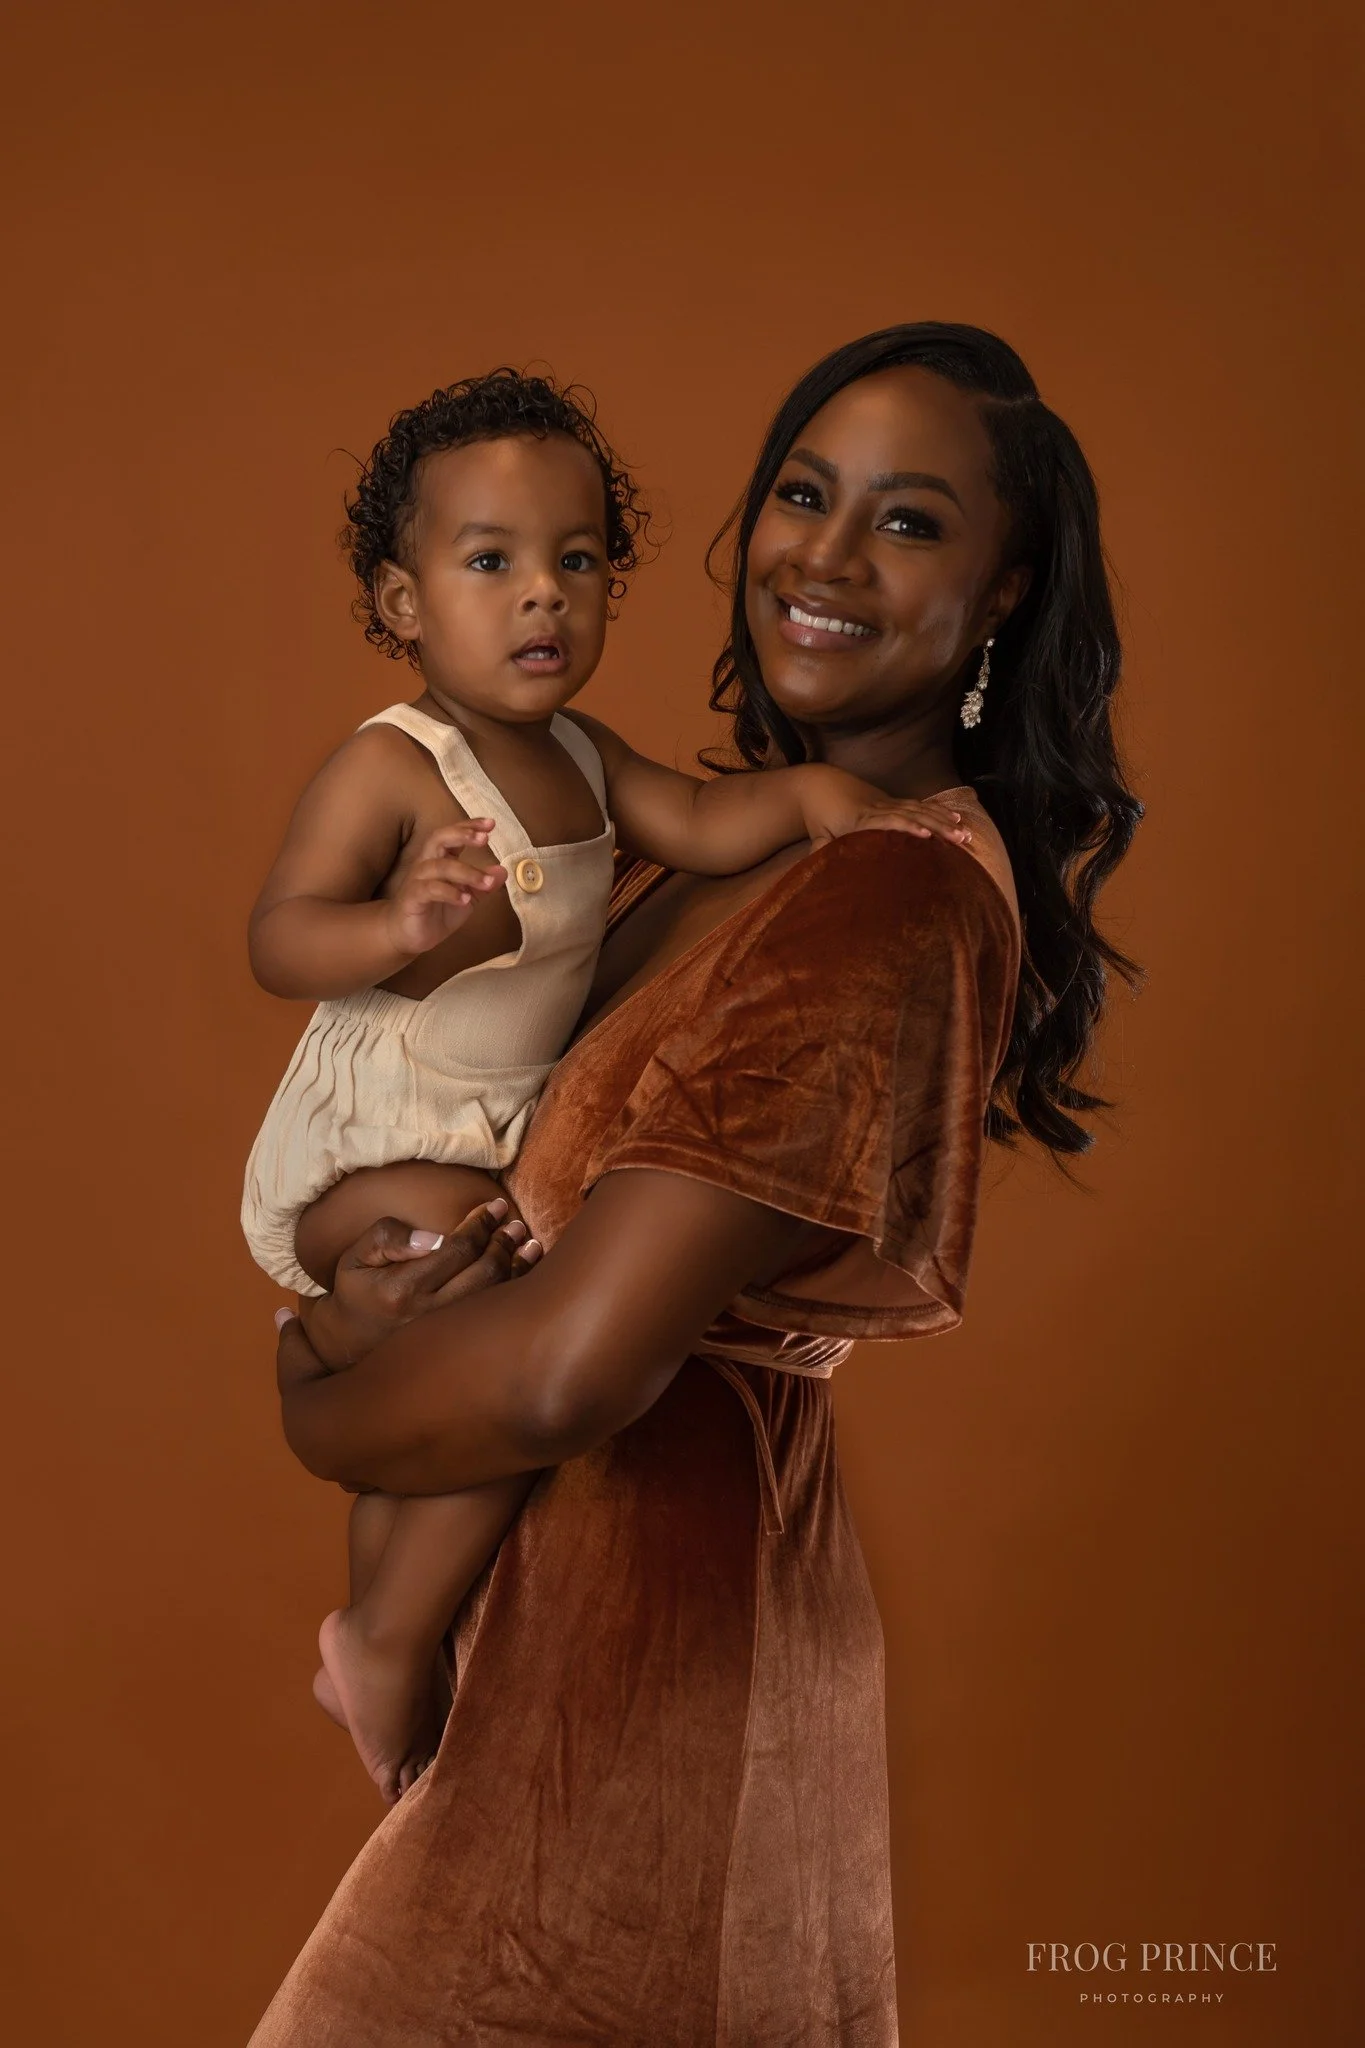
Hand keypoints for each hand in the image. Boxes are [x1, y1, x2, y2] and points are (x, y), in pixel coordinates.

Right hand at [280, 1199, 541, 1381]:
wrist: (347, 1344)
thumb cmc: (357, 1291)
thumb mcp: (355, 1257)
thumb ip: (389, 1238)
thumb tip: (435, 1237)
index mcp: (402, 1291)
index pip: (457, 1249)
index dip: (481, 1224)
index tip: (495, 1206)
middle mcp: (429, 1317)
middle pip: (484, 1272)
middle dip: (503, 1242)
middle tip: (512, 1222)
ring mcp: (446, 1336)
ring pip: (496, 1296)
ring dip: (516, 1264)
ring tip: (525, 1239)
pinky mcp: (456, 1347)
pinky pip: (495, 1316)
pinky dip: (515, 1289)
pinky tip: (525, 1268)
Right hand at [382, 822, 507, 957]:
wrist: (408, 935)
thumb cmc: (436, 912)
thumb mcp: (467, 898)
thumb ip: (483, 885)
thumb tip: (502, 871)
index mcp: (441, 859)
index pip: (453, 835)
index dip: (470, 826)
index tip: (490, 824)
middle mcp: (427, 863)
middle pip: (439, 838)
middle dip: (462, 835)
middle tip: (484, 838)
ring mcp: (418, 879)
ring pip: (439, 866)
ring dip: (466, 872)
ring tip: (486, 883)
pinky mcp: (412, 897)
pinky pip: (429, 889)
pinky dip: (449, 893)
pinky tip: (465, 900)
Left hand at [797, 766, 972, 850]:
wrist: (819, 785)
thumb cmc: (819, 814)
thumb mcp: (817, 834)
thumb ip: (821, 850)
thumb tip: (820, 866)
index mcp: (861, 818)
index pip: (889, 822)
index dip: (908, 828)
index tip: (927, 836)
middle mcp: (879, 808)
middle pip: (914, 814)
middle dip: (939, 827)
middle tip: (960, 839)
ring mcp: (888, 802)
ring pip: (921, 808)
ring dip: (945, 820)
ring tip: (966, 832)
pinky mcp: (892, 800)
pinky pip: (919, 804)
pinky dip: (938, 810)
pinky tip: (955, 817)